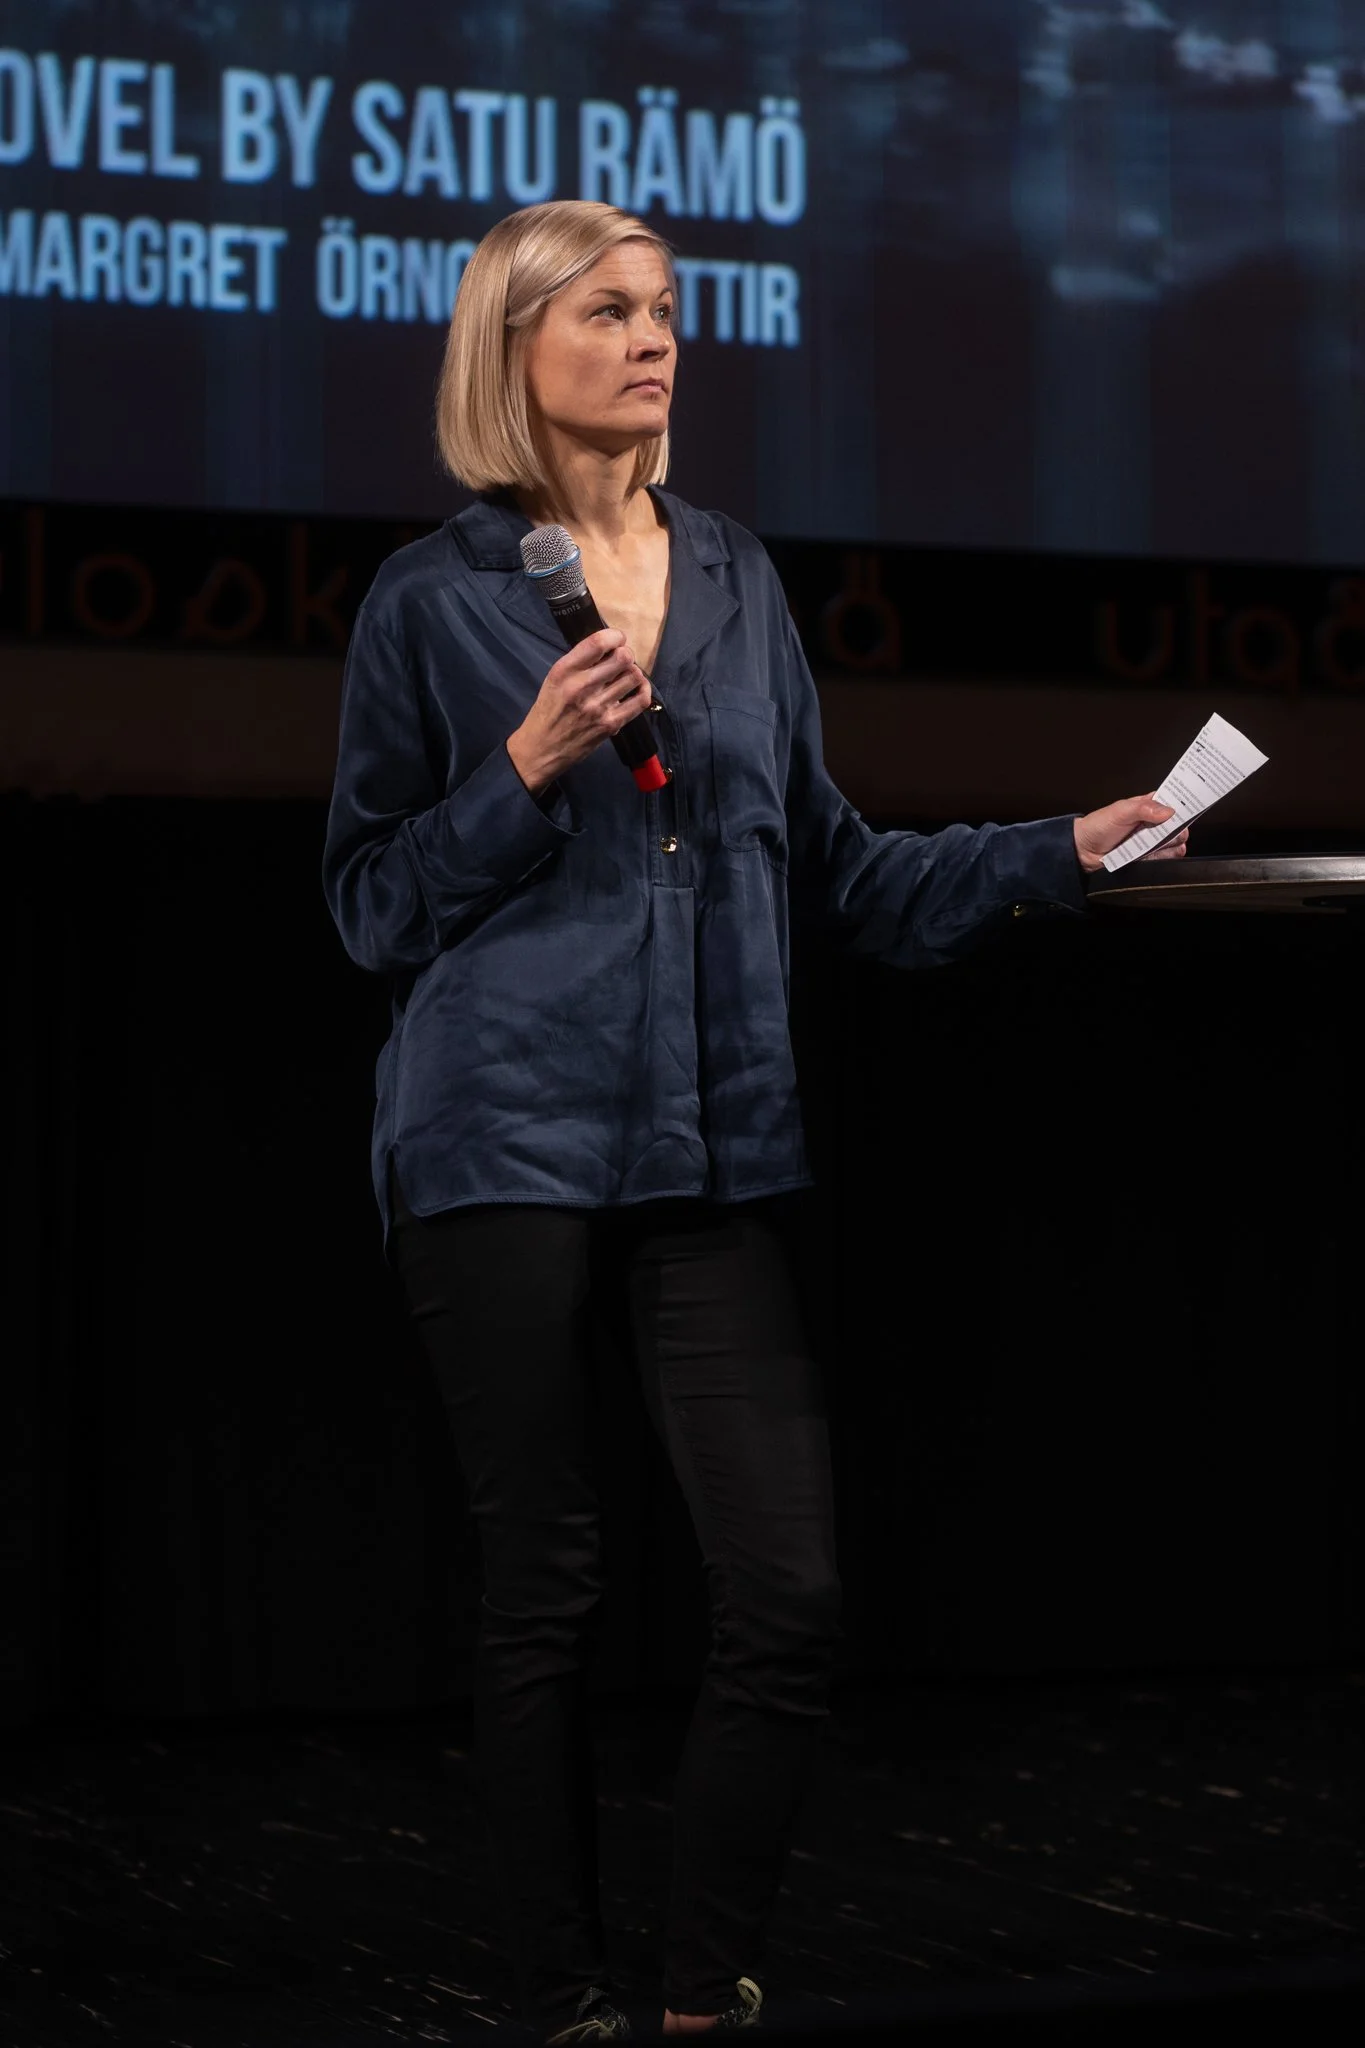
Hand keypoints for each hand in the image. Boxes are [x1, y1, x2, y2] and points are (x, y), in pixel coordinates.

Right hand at [506, 630, 652, 795]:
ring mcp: (598, 707)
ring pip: (634, 676)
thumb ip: (579, 663)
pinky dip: (644, 690)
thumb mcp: (554, 679)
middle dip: (626, 655)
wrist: (541, 749)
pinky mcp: (610, 724)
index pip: (598, 643)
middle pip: (622, 658)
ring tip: (626, 676)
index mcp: (564, 671)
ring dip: (633, 672)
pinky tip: (637, 689)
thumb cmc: (547, 711)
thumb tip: (609, 648)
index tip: (617, 640)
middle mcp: (581, 686)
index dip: (615, 636)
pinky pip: (640, 700)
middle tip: (621, 661)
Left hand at [1073, 794, 1190, 873]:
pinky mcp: (1150, 857)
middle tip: (1163, 830)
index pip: (1174, 801)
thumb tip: (1168, 811)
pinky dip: (1166, 856)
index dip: (1184, 803)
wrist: (1083, 851)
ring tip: (1154, 843)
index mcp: (1148, 805)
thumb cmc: (1098, 826)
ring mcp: (1153, 840)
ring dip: (1171, 843)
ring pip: (1176, 841)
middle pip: (1179, 824)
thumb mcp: (1120, 811)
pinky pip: (1167, 857)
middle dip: (1177, 827)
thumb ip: (1143, 808)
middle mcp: (1154, 822)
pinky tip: (1154, 853)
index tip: (1192, 806)